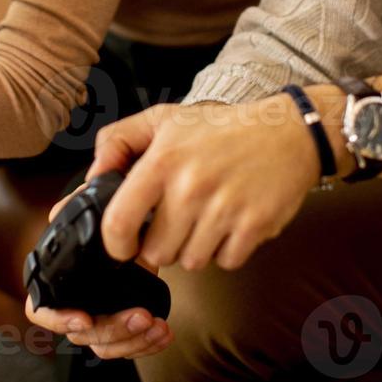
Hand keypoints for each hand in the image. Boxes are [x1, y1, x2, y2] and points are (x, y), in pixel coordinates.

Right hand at [23, 173, 173, 360]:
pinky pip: (127, 348)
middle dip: (113, 329)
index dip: (58, 319)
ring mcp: (96, 322)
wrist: (138, 234)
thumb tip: (58, 212)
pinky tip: (163, 333)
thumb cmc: (111, 223)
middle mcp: (72, 307)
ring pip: (105, 346)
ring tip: (159, 326)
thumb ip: (76, 204)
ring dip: (134, 341)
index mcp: (56, 281)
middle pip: (82, 334)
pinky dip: (147, 344)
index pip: (41, 310)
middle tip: (142, 316)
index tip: (84, 318)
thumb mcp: (96, 208)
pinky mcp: (121, 331)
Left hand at [98, 96, 319, 272]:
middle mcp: (191, 187)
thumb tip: (93, 176)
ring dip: (197, 246)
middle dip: (164, 242)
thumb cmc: (222, 128)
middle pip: (157, 253)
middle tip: (180, 219)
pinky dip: (227, 249)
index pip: (118, 222)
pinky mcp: (254, 226)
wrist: (288, 132)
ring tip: (208, 215)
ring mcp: (224, 209)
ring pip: (191, 262)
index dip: (116, 244)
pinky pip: (226, 262)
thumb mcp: (164, 119)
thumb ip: (119, 141)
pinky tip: (232, 221)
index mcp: (163, 161)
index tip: (124, 244)